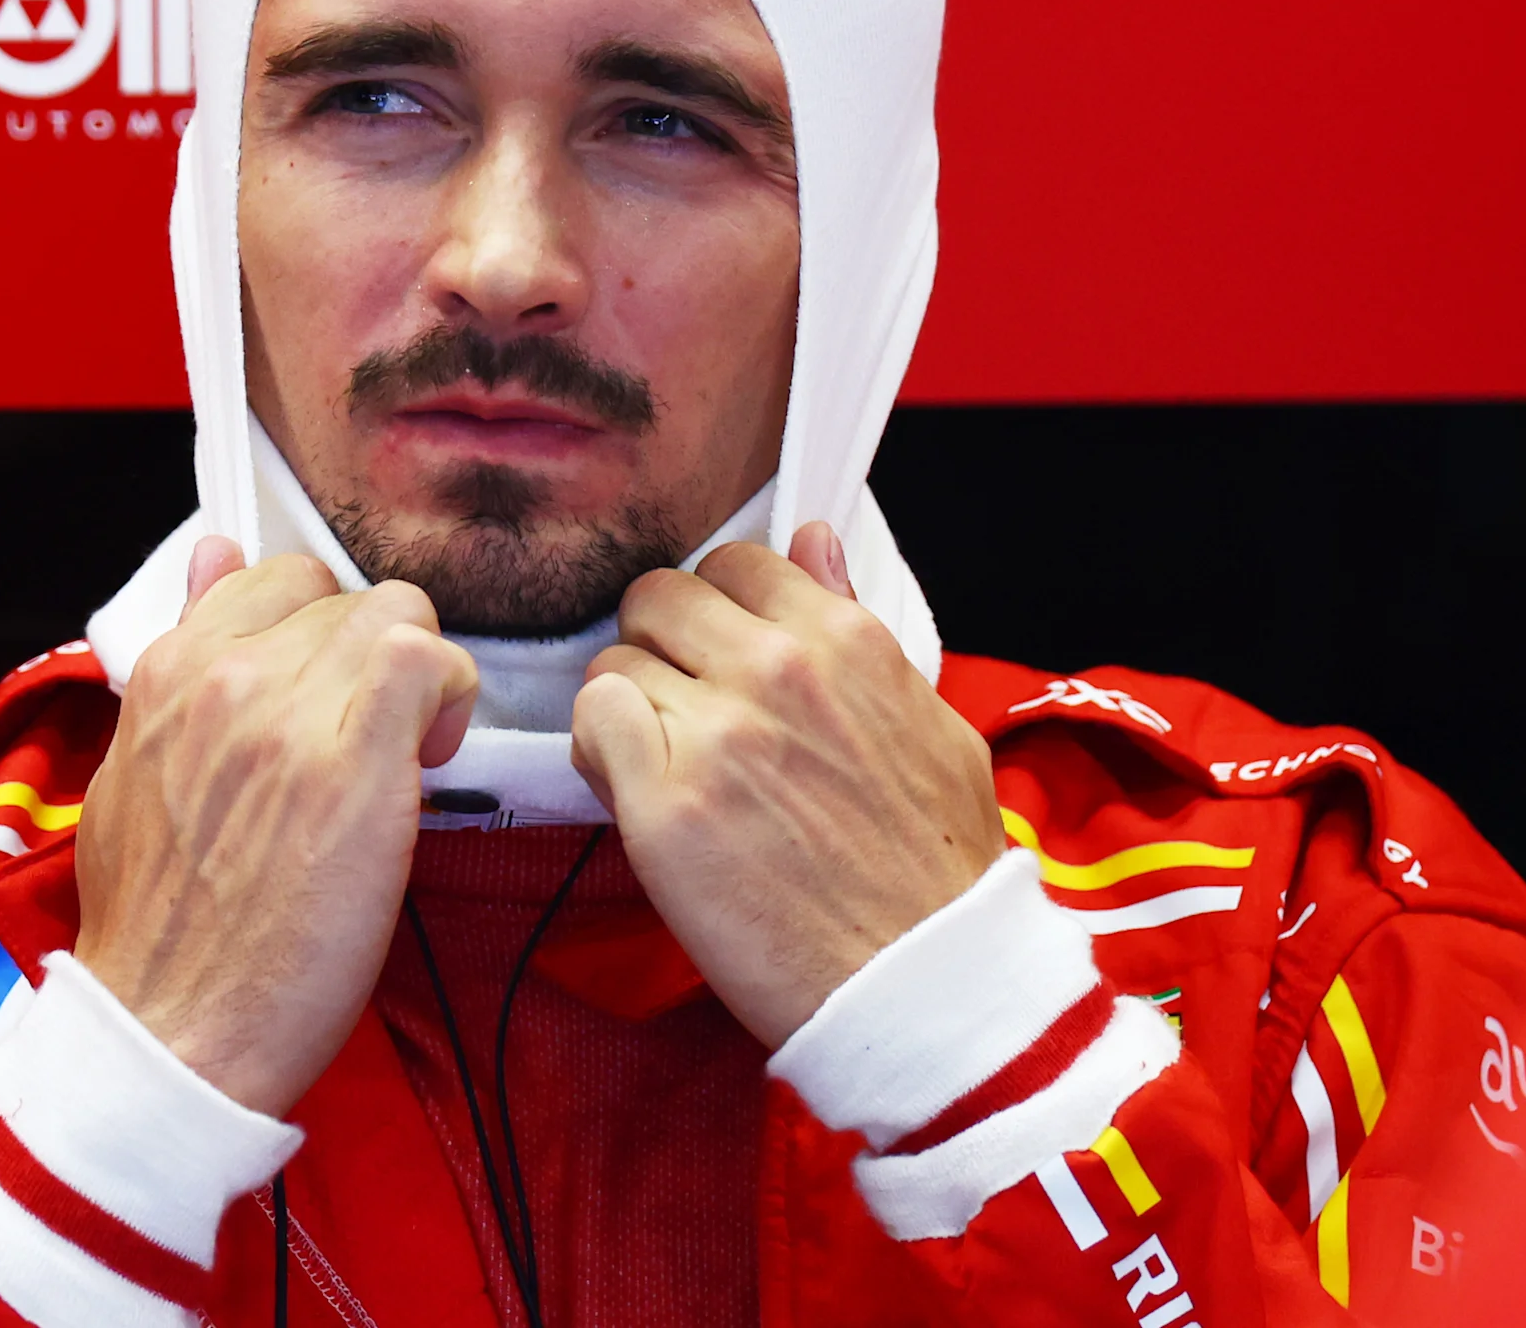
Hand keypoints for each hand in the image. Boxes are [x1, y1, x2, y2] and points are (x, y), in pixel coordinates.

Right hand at [72, 537, 478, 1115]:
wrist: (170, 1028)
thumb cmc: (159, 926)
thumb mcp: (135, 770)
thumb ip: (181, 662)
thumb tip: (214, 558)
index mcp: (170, 675)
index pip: (277, 577)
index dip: (321, 632)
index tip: (329, 698)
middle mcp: (226, 678)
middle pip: (349, 600)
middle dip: (374, 664)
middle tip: (378, 745)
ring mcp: (288, 717)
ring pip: (399, 615)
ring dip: (421, 678)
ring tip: (409, 755)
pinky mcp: (354, 766)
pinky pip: (425, 660)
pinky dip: (448, 695)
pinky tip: (432, 755)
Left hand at [570, 523, 999, 1049]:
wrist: (922, 981)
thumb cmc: (934, 871)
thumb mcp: (930, 724)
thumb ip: (860, 628)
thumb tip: (812, 544)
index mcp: (844, 641)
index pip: (734, 565)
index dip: (714, 612)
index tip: (718, 658)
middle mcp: (777, 669)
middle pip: (658, 597)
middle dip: (659, 648)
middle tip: (678, 711)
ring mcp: (718, 731)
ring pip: (615, 661)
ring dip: (627, 708)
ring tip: (661, 766)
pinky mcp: (666, 802)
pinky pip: (591, 723)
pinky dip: (598, 753)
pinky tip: (636, 793)